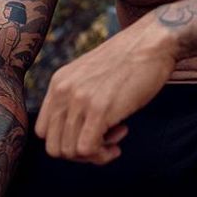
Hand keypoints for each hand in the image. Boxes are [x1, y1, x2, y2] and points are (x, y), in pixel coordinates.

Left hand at [35, 12, 176, 163]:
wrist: (153, 42)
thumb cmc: (130, 60)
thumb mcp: (92, 75)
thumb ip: (78, 96)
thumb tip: (77, 132)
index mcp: (58, 83)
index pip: (43, 131)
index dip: (66, 142)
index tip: (90, 134)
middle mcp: (63, 91)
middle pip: (54, 147)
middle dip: (80, 154)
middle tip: (105, 140)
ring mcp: (80, 99)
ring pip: (70, 152)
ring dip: (95, 154)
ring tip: (116, 136)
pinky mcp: (99, 108)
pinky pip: (87, 149)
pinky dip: (104, 154)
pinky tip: (121, 136)